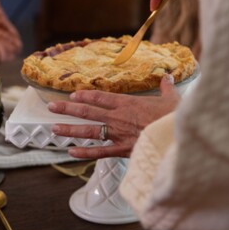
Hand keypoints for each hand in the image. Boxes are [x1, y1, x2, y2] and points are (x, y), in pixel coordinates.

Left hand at [48, 75, 179, 158]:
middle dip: (68, 109)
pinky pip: (99, 152)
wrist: (176, 136)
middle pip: (87, 112)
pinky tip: (71, 152)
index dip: (85, 95)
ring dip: (70, 129)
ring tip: (54, 128)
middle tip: (51, 107)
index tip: (72, 94)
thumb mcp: (171, 98)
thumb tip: (167, 76)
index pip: (100, 97)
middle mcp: (117, 117)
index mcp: (127, 103)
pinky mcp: (121, 150)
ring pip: (88, 131)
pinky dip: (84, 153)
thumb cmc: (173, 117)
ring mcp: (117, 133)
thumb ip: (166, 87)